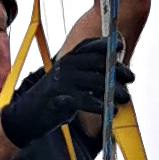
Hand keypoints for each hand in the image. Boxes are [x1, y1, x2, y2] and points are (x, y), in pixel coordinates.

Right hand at [0, 37, 132, 146]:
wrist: (27, 116)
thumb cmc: (54, 98)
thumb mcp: (67, 80)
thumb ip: (87, 74)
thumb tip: (115, 73)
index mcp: (68, 59)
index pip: (89, 45)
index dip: (106, 43)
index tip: (120, 46)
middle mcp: (66, 66)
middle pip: (98, 62)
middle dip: (117, 69)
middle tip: (130, 77)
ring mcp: (63, 82)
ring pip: (96, 82)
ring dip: (114, 90)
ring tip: (124, 98)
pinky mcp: (61, 99)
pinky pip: (86, 101)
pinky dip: (101, 106)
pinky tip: (110, 111)